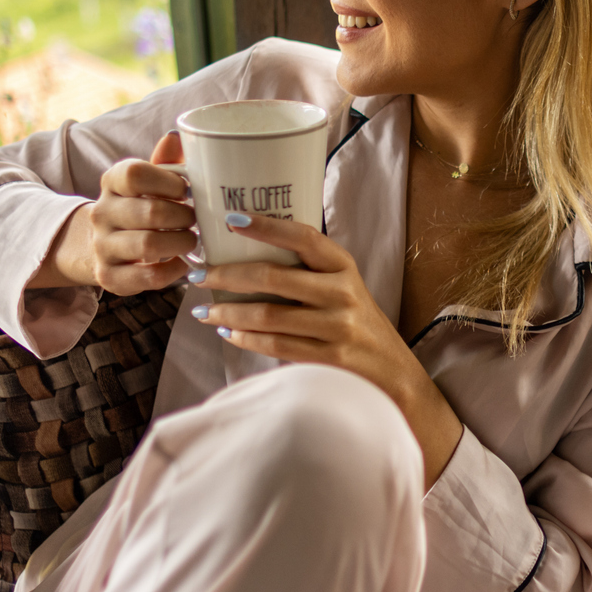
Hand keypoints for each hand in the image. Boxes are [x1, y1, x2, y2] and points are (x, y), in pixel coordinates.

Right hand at [30, 133, 196, 295]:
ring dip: (181, 242)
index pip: (135, 174)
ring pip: (148, 245)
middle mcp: (101, 213)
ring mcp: (102, 246)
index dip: (168, 181)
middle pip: (150, 212)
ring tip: (192, 240)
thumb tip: (177, 137)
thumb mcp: (148, 181)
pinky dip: (173, 271)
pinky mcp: (109, 277)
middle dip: (184, 216)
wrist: (102, 244)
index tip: (186, 189)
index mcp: (111, 182)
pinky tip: (181, 262)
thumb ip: (165, 161)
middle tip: (196, 218)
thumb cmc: (138, 206)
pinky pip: (148, 277)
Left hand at [194, 212, 462, 488]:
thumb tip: (244, 251)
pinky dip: (245, 338)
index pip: (303, 236)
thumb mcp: (342, 286)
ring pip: (268, 315)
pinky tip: (228, 332)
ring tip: (202, 310)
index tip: (231, 218)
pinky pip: (276, 346)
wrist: (394, 373)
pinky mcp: (331, 358)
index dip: (266, 225)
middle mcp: (343, 292)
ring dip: (227, 311)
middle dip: (226, 274)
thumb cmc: (356, 322)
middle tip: (197, 274)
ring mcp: (338, 327)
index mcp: (343, 266)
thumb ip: (307, 269)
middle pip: (274, 276)